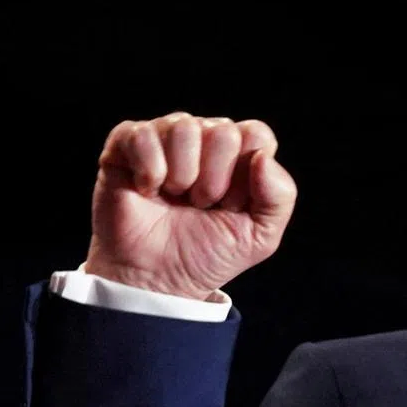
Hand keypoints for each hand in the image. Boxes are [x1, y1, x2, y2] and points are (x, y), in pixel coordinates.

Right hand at [84, 112, 297, 300]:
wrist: (157, 279)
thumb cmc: (206, 254)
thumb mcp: (260, 236)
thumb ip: (280, 197)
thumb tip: (262, 157)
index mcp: (239, 155)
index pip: (257, 134)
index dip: (246, 176)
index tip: (232, 205)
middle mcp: (204, 138)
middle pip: (223, 131)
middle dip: (214, 180)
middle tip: (200, 204)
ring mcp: (166, 137)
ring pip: (184, 127)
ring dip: (182, 175)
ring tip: (175, 198)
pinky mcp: (126, 143)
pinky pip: (143, 135)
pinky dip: (149, 171)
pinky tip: (147, 190)